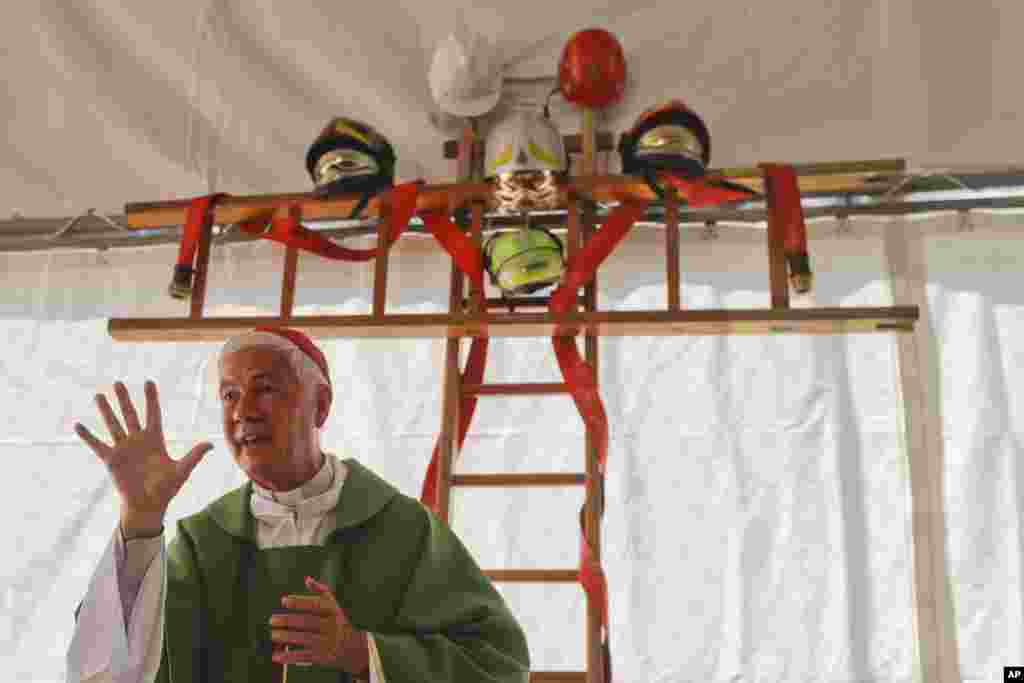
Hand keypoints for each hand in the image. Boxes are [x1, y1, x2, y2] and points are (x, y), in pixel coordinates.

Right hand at [74, 380, 211, 526]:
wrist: (148, 505)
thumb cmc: (167, 489)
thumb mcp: (182, 470)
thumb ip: (194, 455)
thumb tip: (212, 444)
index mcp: (155, 440)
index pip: (153, 414)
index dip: (151, 399)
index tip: (148, 381)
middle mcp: (138, 441)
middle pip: (130, 415)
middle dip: (124, 399)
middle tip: (118, 382)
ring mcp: (124, 449)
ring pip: (113, 425)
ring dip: (106, 411)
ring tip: (98, 395)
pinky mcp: (111, 460)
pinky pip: (97, 445)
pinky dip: (88, 436)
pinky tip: (78, 425)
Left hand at [270, 576, 369, 675]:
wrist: (353, 648)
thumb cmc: (338, 622)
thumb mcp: (333, 606)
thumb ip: (321, 591)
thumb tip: (306, 579)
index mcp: (334, 612)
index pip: (315, 605)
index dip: (299, 602)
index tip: (283, 600)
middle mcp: (331, 627)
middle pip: (307, 623)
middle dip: (288, 621)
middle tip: (272, 620)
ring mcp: (327, 643)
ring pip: (304, 639)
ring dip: (286, 638)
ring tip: (272, 635)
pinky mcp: (322, 657)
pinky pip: (303, 656)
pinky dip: (289, 656)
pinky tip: (276, 655)